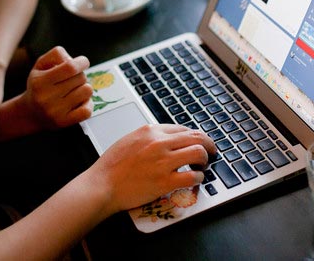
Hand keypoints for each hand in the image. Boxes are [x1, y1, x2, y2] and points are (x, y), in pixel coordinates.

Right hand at [20, 46, 92, 130]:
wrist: (30, 113)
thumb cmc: (39, 84)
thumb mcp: (40, 65)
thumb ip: (56, 55)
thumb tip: (73, 60)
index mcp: (40, 81)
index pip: (70, 67)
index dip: (81, 62)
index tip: (83, 62)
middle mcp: (46, 97)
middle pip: (80, 78)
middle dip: (80, 75)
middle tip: (72, 79)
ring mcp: (55, 111)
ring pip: (87, 91)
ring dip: (84, 88)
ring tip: (74, 90)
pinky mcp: (63, 122)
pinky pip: (87, 110)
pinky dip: (88, 103)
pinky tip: (80, 101)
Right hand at [89, 124, 216, 213]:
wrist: (102, 185)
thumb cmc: (112, 165)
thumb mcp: (130, 139)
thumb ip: (150, 136)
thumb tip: (168, 138)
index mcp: (150, 131)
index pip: (183, 128)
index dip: (195, 136)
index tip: (198, 142)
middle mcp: (159, 143)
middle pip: (197, 137)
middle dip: (208, 145)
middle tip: (211, 152)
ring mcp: (163, 162)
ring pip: (199, 153)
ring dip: (205, 160)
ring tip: (201, 166)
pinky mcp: (165, 181)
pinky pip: (193, 177)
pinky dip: (198, 179)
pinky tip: (194, 180)